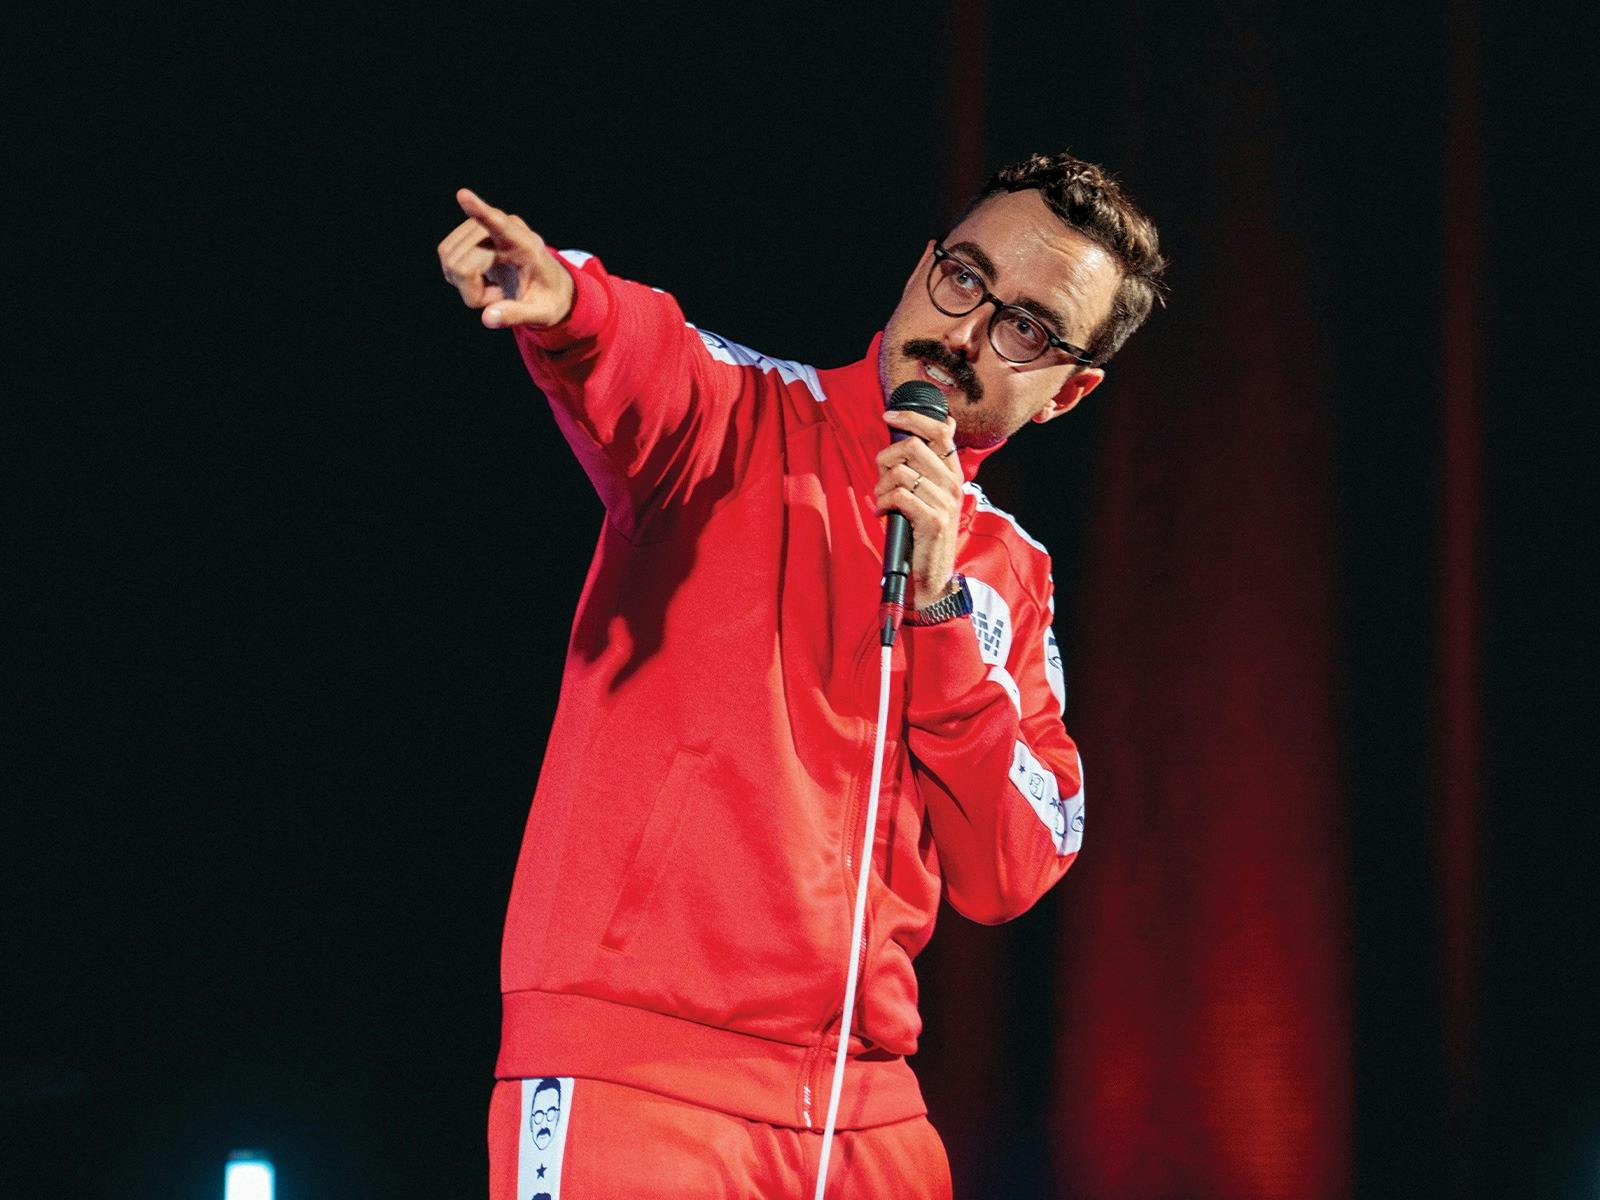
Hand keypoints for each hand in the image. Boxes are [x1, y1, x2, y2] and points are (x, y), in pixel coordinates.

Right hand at [436, 188, 575, 328]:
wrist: (548, 285)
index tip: (463, 195)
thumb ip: (516, 315)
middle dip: (471, 291)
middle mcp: (503, 228)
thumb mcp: (540, 314)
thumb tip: (487, 318)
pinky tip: (483, 280)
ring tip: (493, 288)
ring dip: (466, 285)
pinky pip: (447, 259)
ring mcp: (483, 227)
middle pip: (461, 262)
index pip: (500, 226)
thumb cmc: (547, 299)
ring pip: (450, 260)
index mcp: (527, 246)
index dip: (480, 212)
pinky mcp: (468, 233)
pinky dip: (461, 279)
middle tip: (499, 298)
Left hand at [875, 409, 963, 605]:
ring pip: (901, 472)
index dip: (912, 417)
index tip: (888, 416)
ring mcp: (946, 502)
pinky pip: (899, 495)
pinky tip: (883, 513)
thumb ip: (923, 465)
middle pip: (913, 446)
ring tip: (882, 501)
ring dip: (881, 486)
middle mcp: (953, 483)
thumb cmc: (921, 531)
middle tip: (881, 479)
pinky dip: (883, 503)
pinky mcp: (934, 520)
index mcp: (952, 473)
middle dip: (886, 459)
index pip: (940, 430)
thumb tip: (920, 429)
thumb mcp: (927, 494)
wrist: (931, 574)